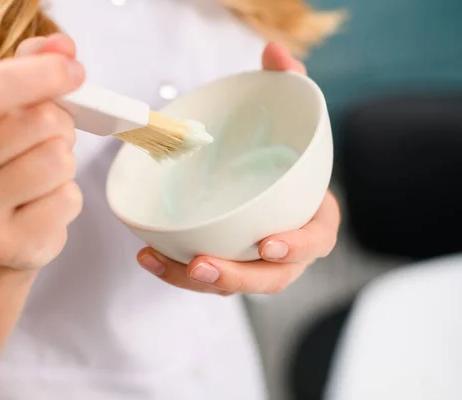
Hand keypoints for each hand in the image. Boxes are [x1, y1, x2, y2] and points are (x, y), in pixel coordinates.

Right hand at [0, 34, 83, 269]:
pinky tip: (44, 203)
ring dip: (66, 161)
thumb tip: (63, 47)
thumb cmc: (3, 159)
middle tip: (51, 136)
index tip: (74, 70)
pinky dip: (68, 197)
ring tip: (45, 171)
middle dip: (61, 123)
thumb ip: (30, 68)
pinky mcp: (6, 243)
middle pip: (35, 123)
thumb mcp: (6, 108)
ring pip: (58, 161)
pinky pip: (68, 200)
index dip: (40, 74)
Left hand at [137, 42, 340, 294]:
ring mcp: (256, 261)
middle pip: (271, 277)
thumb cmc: (283, 151)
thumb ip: (288, 84)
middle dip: (238, 277)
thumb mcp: (290, 115)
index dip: (297, 247)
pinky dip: (177, 271)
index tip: (267, 244)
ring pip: (234, 283)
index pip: (316, 239)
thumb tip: (273, 53)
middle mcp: (287, 247)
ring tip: (164, 262)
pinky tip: (149, 257)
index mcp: (312, 217)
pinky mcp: (228, 261)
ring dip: (200, 281)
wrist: (267, 172)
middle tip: (202, 265)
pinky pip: (206, 276)